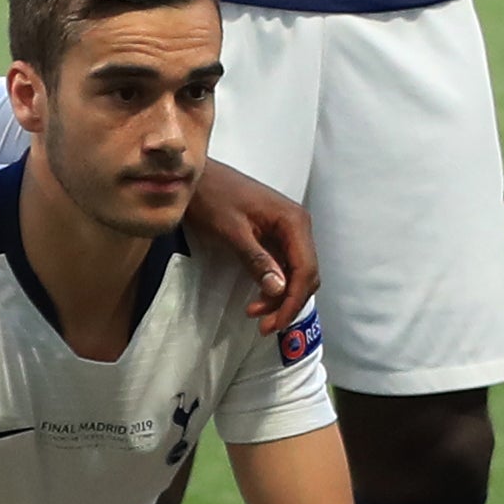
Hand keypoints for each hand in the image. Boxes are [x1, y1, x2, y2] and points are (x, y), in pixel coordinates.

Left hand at [186, 160, 318, 318]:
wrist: (197, 179)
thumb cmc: (213, 199)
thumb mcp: (231, 231)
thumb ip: (256, 259)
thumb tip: (279, 289)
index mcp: (293, 222)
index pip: (306, 269)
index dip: (294, 300)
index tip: (275, 323)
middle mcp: (298, 226)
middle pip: (306, 275)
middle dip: (288, 303)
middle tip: (264, 325)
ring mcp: (288, 231)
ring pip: (296, 274)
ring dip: (281, 297)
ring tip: (255, 313)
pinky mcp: (276, 236)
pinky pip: (284, 266)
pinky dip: (274, 286)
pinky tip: (258, 297)